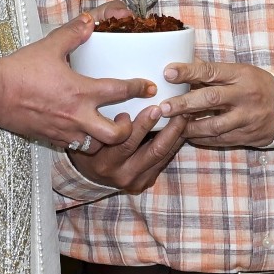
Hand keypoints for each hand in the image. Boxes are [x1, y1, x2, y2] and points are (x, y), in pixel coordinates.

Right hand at [0, 16, 154, 149]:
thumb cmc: (20, 70)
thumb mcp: (50, 46)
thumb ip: (73, 33)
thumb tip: (90, 21)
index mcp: (81, 91)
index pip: (121, 91)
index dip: (140, 88)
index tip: (150, 86)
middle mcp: (77, 116)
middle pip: (116, 135)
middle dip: (129, 129)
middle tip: (129, 118)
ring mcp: (64, 131)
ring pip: (96, 147)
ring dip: (106, 140)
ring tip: (107, 128)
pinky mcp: (51, 139)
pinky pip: (74, 147)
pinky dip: (83, 142)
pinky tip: (82, 131)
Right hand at [70, 104, 187, 193]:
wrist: (89, 174)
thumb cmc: (91, 144)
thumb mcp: (92, 132)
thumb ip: (106, 118)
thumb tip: (131, 91)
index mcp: (104, 161)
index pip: (126, 141)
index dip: (142, 123)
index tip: (152, 105)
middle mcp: (120, 174)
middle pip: (152, 149)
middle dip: (168, 127)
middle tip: (177, 108)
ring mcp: (135, 180)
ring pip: (162, 155)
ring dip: (176, 134)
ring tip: (184, 115)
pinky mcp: (144, 182)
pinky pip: (164, 161)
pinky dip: (173, 143)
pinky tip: (180, 128)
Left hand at [157, 59, 273, 148]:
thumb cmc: (257, 85)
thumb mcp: (240, 72)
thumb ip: (213, 72)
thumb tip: (183, 64)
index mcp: (241, 75)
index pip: (211, 71)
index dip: (188, 72)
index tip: (168, 72)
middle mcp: (244, 96)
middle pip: (211, 99)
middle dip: (184, 103)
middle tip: (163, 107)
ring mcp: (246, 118)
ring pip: (214, 125)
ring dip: (190, 126)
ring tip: (172, 125)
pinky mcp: (246, 136)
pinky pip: (220, 140)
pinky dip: (202, 139)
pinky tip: (187, 135)